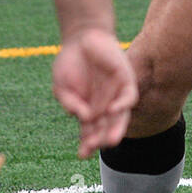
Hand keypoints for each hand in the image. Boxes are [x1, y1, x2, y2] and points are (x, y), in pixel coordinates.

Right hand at [52, 28, 137, 159]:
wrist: (81, 38)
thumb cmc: (70, 64)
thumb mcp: (62, 88)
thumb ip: (70, 103)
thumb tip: (80, 117)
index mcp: (89, 111)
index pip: (90, 133)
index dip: (87, 144)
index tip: (82, 154)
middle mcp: (104, 106)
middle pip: (107, 129)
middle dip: (101, 140)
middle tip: (96, 149)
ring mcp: (116, 94)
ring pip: (120, 117)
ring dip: (116, 129)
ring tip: (110, 140)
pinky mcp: (126, 80)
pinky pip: (129, 97)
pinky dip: (122, 105)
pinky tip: (112, 110)